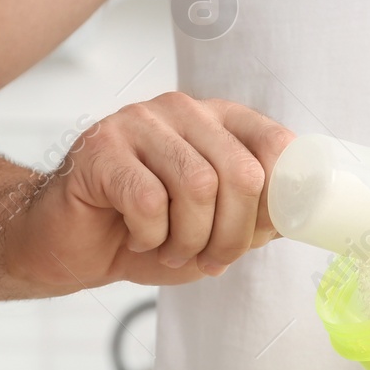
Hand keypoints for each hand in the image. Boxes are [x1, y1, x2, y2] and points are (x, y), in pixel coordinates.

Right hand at [4, 93, 293, 289]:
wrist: (70, 244)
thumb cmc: (146, 232)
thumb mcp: (215, 227)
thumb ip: (256, 215)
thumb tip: (298, 216)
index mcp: (220, 120)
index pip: (277, 145)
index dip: (277, 202)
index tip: (259, 236)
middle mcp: (183, 110)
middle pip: (242, 173)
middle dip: (233, 234)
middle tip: (212, 259)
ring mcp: (139, 122)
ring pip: (198, 187)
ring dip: (191, 240)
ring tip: (171, 249)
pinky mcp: (101, 147)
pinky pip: (149, 201)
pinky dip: (151, 237)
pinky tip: (136, 237)